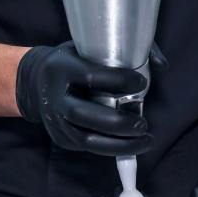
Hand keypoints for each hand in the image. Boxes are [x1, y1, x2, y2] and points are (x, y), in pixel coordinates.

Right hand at [16, 41, 162, 156]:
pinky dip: (112, 149)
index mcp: (62, 68)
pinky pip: (88, 147)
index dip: (119, 81)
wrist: (36, 82)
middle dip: (119, 123)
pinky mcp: (61, 138)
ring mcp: (56, 121)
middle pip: (86, 114)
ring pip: (88, 139)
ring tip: (144, 140)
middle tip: (144, 124)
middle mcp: (55, 96)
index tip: (142, 83)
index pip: (92, 77)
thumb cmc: (73, 61)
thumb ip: (128, 50)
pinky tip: (130, 145)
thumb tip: (161, 65)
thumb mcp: (90, 47)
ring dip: (120, 144)